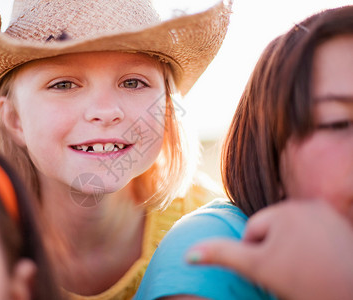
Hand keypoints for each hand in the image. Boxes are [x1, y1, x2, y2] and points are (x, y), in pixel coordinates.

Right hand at [185, 200, 352, 299]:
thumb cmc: (307, 283)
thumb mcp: (258, 268)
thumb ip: (222, 254)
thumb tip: (187, 254)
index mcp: (283, 210)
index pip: (253, 231)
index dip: (258, 256)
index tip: (277, 272)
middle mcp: (306, 204)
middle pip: (273, 230)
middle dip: (275, 252)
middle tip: (293, 274)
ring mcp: (326, 213)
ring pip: (292, 234)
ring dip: (292, 251)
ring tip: (308, 271)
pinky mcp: (341, 225)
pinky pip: (312, 234)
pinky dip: (312, 249)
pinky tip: (320, 266)